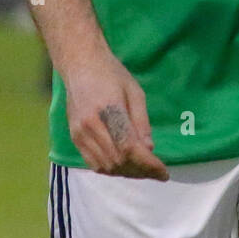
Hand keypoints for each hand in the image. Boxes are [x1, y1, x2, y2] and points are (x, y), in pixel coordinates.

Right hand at [62, 48, 169, 180]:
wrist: (79, 64)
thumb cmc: (111, 74)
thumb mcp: (135, 92)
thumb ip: (141, 122)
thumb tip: (149, 150)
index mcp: (108, 109)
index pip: (129, 147)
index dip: (148, 164)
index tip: (164, 173)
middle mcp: (91, 124)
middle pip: (118, 161)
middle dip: (141, 171)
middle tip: (157, 172)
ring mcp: (80, 132)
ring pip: (106, 166)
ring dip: (127, 173)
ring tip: (143, 170)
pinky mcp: (74, 137)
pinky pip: (94, 164)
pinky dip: (111, 169)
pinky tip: (124, 165)